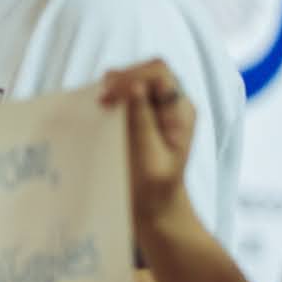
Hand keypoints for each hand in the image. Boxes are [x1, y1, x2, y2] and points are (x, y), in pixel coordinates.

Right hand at [99, 60, 196, 235]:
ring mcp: (160, 110)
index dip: (132, 78)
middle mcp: (174, 106)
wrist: (156, 210)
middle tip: (101, 97)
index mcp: (181, 113)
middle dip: (124, 77)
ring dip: (118, 84)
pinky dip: (115, 95)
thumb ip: (144, 123)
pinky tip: (102, 106)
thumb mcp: (150, 159)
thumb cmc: (154, 190)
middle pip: (151, 71)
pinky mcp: (145, 118)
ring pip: (140, 78)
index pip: (160, 75)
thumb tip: (136, 88)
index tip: (108, 96)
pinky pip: (131, 94)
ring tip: (100, 100)